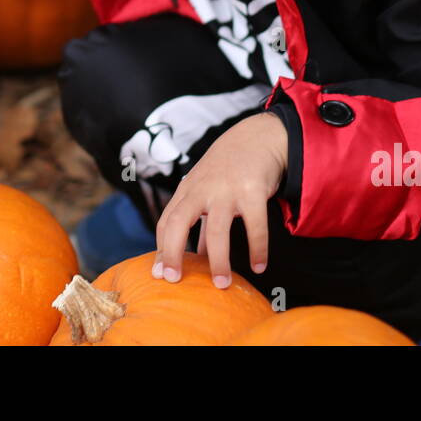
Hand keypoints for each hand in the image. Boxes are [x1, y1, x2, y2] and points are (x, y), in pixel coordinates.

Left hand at [152, 112, 287, 288]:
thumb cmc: (228, 167)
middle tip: (174, 279)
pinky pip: (255, 226)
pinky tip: (259, 266)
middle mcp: (203, 189)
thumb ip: (202, 222)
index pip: (166, 222)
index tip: (160, 274)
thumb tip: (198, 256)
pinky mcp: (253, 191)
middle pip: (178, 222)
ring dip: (218, 261)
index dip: (161, 249)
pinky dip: (257, 249)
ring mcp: (227, 190)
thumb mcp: (208, 189)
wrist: (257, 136)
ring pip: (217, 231)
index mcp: (188, 190)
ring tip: (222, 284)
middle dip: (173, 252)